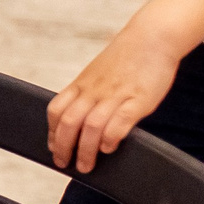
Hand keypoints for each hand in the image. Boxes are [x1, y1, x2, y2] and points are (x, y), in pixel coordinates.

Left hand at [50, 29, 179, 170]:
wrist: (151, 37)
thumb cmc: (127, 58)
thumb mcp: (99, 74)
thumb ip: (89, 94)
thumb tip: (81, 118)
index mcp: (82, 84)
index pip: (56, 110)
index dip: (52, 131)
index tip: (52, 147)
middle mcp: (94, 90)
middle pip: (69, 121)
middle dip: (63, 146)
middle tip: (63, 162)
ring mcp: (115, 95)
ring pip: (91, 127)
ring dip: (86, 150)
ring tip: (86, 165)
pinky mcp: (138, 100)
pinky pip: (119, 123)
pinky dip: (110, 139)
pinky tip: (109, 148)